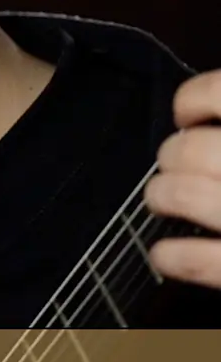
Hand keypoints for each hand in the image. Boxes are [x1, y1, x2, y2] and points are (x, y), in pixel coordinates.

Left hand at [146, 70, 220, 287]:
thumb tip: (200, 114)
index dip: (194, 99)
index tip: (186, 115)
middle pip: (190, 147)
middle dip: (172, 155)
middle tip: (175, 164)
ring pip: (182, 194)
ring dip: (162, 196)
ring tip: (164, 201)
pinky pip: (198, 262)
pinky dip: (171, 258)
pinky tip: (165, 255)